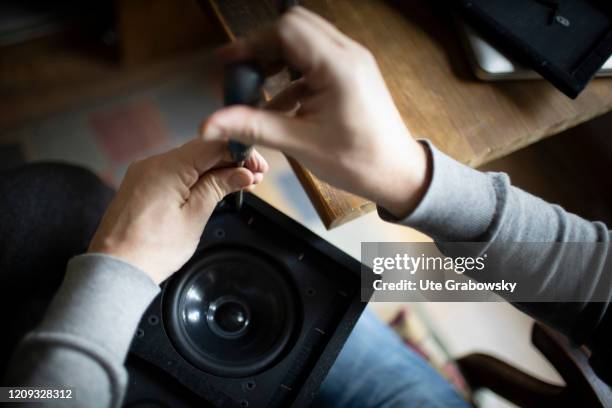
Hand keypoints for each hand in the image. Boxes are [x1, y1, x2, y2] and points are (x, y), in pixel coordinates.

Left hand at [89, 138, 267, 283]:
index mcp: (166, 168)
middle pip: (200, 151)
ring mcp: (144, 173)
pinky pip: (174, 172)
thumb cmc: (151, 250)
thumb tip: (242, 173)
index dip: (239, 152)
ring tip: (237, 184)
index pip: (212, 145)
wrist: (115, 270)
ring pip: (188, 161)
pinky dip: (195, 177)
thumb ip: (218, 188)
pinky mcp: (141, 184)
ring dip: (214, 170)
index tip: (258, 166)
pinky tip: (211, 188)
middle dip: (229, 161)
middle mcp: (152, 163)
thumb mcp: (194, 217)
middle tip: (253, 177)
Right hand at [200, 6, 429, 217]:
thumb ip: (253, 126)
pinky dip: (293, 74)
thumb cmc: (359, 161)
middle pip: (294, 27)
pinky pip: (316, 60)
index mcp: (338, 66)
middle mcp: (348, 54)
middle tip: (244, 74)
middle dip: (264, 47)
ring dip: (278, 59)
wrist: (397, 174)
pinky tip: (280, 103)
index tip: (229, 62)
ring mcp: (353, 61)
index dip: (251, 43)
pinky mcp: (353, 73)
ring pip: (305, 40)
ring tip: (258, 87)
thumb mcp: (300, 143)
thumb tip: (212, 124)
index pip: (285, 31)